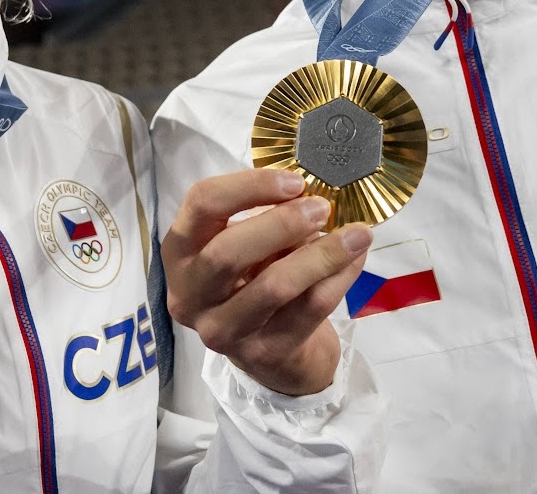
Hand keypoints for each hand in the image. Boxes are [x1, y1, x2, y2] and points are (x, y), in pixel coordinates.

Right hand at [161, 168, 371, 395]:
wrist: (274, 354)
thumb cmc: (256, 281)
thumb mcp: (249, 244)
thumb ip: (267, 217)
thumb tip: (312, 194)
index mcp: (180, 252)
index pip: (202, 204)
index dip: (249, 186)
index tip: (295, 181)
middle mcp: (189, 294)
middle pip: (227, 251)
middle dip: (282, 224)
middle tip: (322, 208)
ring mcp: (222, 331)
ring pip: (273, 286)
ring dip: (320, 254)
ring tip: (356, 234)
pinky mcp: (262, 354)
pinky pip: (308, 309)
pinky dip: (339, 278)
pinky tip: (356, 259)